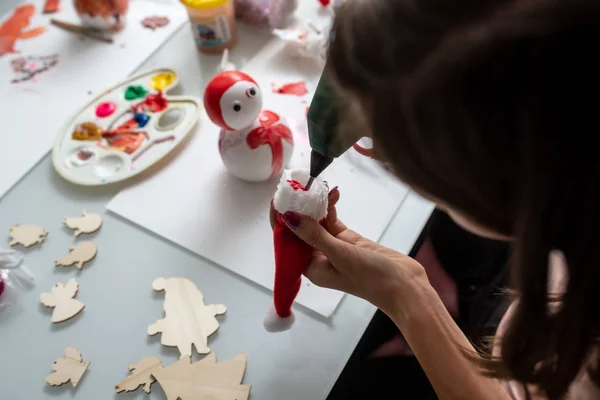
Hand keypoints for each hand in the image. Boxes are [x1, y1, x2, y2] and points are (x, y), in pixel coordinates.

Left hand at [270, 188, 427, 313]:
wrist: (404, 285)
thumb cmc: (370, 276)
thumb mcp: (339, 253)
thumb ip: (313, 235)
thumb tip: (288, 217)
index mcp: (311, 268)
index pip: (287, 242)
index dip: (280, 221)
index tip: (279, 199)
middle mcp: (318, 258)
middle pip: (300, 230)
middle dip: (298, 209)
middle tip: (298, 186)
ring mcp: (333, 248)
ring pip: (317, 223)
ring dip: (316, 206)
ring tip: (318, 186)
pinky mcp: (348, 240)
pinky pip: (333, 221)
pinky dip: (331, 208)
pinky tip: (334, 195)